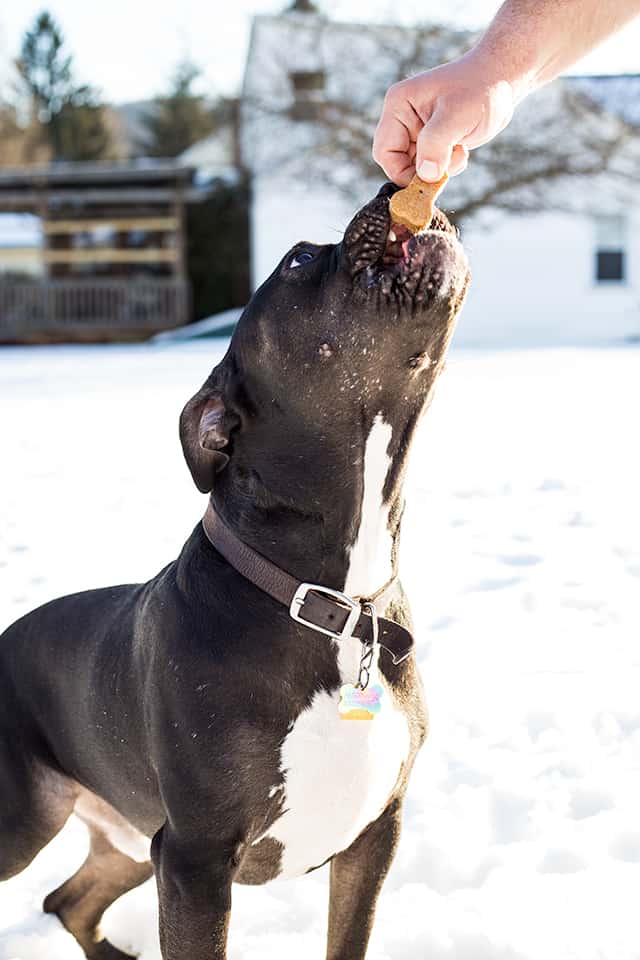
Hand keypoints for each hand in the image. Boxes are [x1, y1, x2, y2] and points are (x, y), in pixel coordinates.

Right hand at [372, 50, 518, 184]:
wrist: (503, 79)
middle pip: (399, 163)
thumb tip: (426, 176)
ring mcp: (418, 130)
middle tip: (446, 166)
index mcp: (398, 106)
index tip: (425, 180)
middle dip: (423, 170)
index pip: (385, 151)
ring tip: (459, 150)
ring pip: (417, 168)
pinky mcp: (434, 140)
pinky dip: (447, 166)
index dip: (401, 171)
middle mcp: (403, 119)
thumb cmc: (480, 89)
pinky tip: (462, 148)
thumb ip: (435, 146)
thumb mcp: (455, 116)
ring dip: (439, 169)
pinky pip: (432, 166)